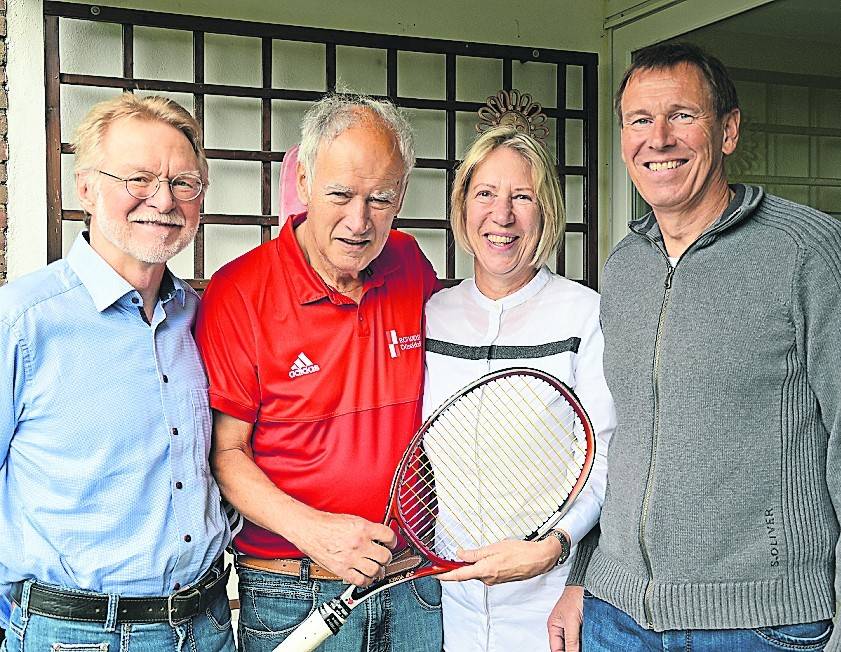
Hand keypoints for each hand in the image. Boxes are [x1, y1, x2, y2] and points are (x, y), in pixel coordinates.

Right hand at [293, 511, 396, 586]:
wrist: (310, 529)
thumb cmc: (328, 524)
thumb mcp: (352, 520)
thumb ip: (367, 529)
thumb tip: (380, 538)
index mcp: (363, 528)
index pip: (389, 536)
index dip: (392, 541)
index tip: (391, 543)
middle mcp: (359, 544)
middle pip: (384, 556)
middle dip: (386, 558)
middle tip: (384, 557)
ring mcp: (351, 558)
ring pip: (375, 571)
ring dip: (378, 571)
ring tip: (376, 568)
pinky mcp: (342, 570)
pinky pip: (360, 581)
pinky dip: (366, 581)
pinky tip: (365, 576)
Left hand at [437, 536, 561, 585]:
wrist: (539, 559)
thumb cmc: (520, 551)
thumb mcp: (494, 547)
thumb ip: (475, 553)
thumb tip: (460, 554)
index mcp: (485, 570)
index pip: (459, 575)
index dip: (445, 575)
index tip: (435, 574)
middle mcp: (488, 579)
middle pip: (468, 573)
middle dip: (461, 565)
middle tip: (455, 554)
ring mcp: (494, 580)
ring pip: (477, 572)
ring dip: (475, 563)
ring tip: (483, 551)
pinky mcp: (500, 579)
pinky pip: (486, 573)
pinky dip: (483, 565)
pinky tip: (491, 556)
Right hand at [548, 585, 583, 651]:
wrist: (589, 585)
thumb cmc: (575, 596)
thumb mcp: (571, 621)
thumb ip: (571, 640)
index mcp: (554, 626)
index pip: (556, 649)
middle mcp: (563, 628)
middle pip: (566, 647)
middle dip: (573, 650)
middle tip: (584, 649)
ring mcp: (573, 626)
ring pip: (576, 643)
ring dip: (581, 646)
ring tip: (589, 647)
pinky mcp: (584, 625)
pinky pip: (584, 638)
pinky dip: (588, 641)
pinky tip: (592, 644)